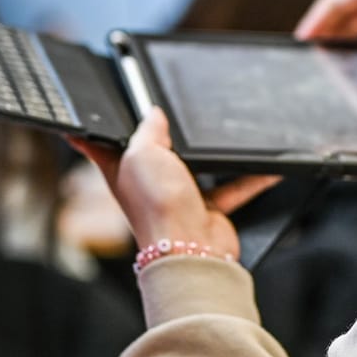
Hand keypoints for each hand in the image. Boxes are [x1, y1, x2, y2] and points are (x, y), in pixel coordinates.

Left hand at [72, 109, 271, 257]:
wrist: (190, 247)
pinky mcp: (206, 208)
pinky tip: (265, 165)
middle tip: (170, 108)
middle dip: (163, 134)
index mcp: (122, 171)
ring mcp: (178, 196)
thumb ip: (148, 129)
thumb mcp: (142, 153)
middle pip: (153, 152)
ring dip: (209, 154)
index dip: (95, 130)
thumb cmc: (158, 206)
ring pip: (195, 167)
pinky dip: (249, 177)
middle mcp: (147, 184)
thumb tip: (154, 113)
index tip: (91, 113)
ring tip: (218, 130)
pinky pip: (231, 186)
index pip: (100, 146)